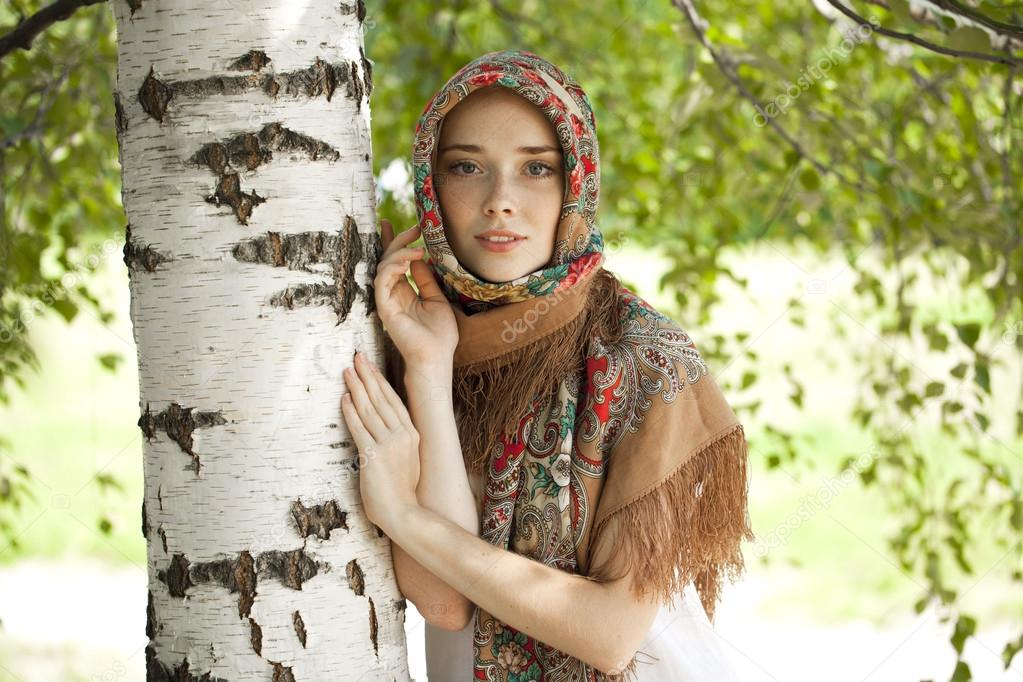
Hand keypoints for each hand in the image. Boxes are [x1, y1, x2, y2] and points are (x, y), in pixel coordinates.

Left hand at [341, 350, 420, 533]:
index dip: (380, 381)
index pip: (394, 401)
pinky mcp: (373, 456)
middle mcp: (403, 435)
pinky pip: (359, 428)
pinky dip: (350, 412)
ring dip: (357, 388)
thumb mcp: (407, 460)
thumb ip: (398, 442)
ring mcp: (389, 445)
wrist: (403, 513)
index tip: (371, 366)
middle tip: (357, 357)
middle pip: (382, 399)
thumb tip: (384, 429)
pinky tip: (344, 399)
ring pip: (370, 409)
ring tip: (347, 371)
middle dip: (367, 376)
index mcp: (412, 434)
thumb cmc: (402, 492)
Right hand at [375, 219, 457, 366]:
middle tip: (414, 229)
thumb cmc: (439, 334)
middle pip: (388, 261)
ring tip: (416, 248)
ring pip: (383, 268)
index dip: (395, 243)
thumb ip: (426, 279)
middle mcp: (393, 295)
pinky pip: (381, 282)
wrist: (437, 357)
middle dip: (397, 241)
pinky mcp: (384, 308)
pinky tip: (407, 261)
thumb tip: (419, 258)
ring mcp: (387, 301)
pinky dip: (392, 268)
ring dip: (398, 253)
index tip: (398, 225)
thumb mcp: (437, 299)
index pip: (396, 263)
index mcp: (405, 292)